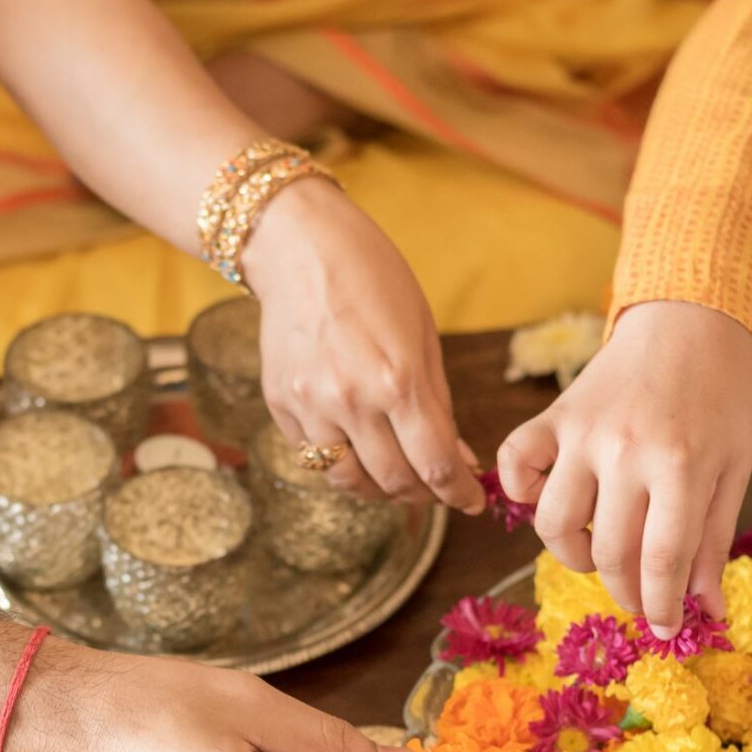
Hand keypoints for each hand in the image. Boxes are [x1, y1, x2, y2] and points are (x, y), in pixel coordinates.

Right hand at [243, 180, 485, 513]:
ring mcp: (309, 407)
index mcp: (397, 381)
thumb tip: (457, 461)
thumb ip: (437, 404)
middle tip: (437, 488)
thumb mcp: (422, 337)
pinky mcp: (280, 405)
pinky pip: (315, 456)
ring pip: (350, 481)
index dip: (460, 493)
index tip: (472, 502)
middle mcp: (351, 402)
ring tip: (398, 477)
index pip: (436, 466)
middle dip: (425, 494)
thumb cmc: (372, 280)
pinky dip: (342, 462)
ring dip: (381, 490)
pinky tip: (358, 446)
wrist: (299, 249)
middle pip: (395, 482)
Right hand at [495, 300, 751, 635]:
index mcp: (681, 466)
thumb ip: (714, 540)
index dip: (662, 607)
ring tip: (598, 552)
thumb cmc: (721, 396)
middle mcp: (625, 451)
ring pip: (552, 523)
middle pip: (608, 552)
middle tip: (639, 598)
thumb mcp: (733, 467)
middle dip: (625, 592)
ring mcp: (581, 434)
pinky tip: (547, 499)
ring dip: (572, 556)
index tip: (665, 631)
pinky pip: (514, 464)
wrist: (689, 319)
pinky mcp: (552, 416)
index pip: (662, 561)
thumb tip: (705, 610)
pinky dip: (520, 492)